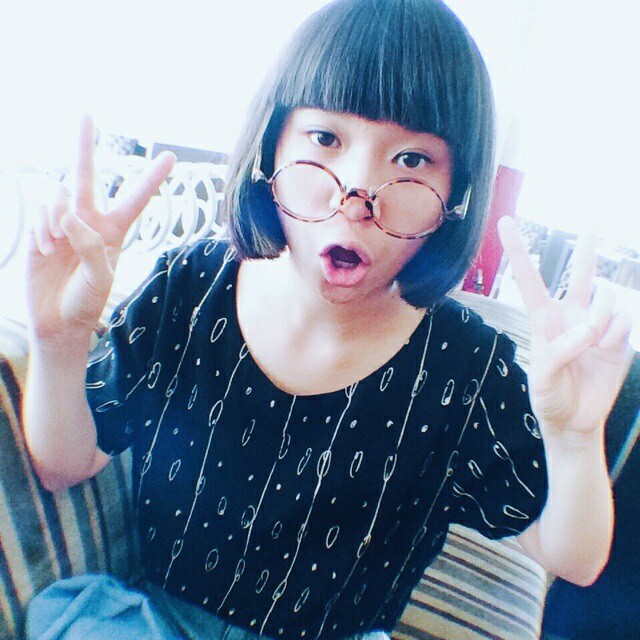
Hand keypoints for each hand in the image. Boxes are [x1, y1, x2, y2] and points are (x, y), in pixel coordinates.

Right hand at [26, 115, 175, 345]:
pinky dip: (42, 229)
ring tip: (58, 246)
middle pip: (88, 176)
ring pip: (58, 196)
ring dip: (56, 218)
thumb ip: (91, 245)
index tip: (172, 157)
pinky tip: (45, 249)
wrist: (57, 321)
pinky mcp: (40, 229)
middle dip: (84, 146)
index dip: (152, 178)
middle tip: (85, 114)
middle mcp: (89, 220)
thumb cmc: (87, 302)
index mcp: (114, 231)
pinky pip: (40, 213)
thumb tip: (70, 214)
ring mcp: (62, 223)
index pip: (137, 199)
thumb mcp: (101, 277)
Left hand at [497, 217, 632, 437]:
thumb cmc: (550, 398)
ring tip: (592, 343)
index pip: (530, 281)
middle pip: (579, 277)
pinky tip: (605, 350)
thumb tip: (587, 330)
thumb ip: (559, 352)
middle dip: (585, 252)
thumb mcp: (542, 378)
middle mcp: (570, 317)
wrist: (576, 421)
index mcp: (543, 321)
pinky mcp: (618, 338)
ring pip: (606, 299)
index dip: (518, 252)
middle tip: (591, 226)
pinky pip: (622, 322)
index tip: (505, 222)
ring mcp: (596, 326)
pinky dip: (615, 335)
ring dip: (601, 317)